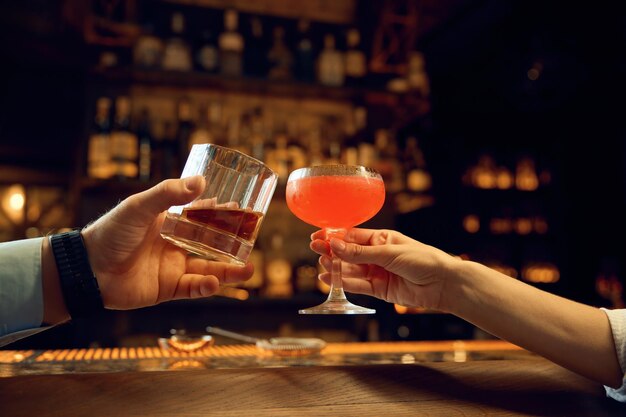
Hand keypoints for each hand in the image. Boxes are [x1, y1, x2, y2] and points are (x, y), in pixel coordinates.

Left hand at [81, 176, 253, 309]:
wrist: (88, 268)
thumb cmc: (111, 232)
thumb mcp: (139, 206)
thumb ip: (168, 194)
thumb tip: (201, 182)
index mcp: (170, 223)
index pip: (202, 216)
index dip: (221, 213)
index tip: (240, 207)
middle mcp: (175, 245)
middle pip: (211, 244)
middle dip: (232, 243)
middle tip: (252, 238)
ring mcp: (173, 267)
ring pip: (209, 269)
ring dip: (229, 271)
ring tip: (249, 269)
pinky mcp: (168, 288)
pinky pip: (192, 289)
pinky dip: (205, 287)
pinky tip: (215, 283)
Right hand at [310, 228, 458, 310]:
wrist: (443, 283)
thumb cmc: (423, 260)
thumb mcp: (389, 253)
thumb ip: (360, 253)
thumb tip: (335, 245)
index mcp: (381, 239)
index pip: (353, 236)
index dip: (335, 236)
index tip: (318, 236)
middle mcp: (377, 255)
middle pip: (349, 254)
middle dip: (331, 252)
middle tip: (315, 249)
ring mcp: (378, 272)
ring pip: (351, 270)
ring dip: (335, 268)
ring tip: (320, 266)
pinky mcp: (380, 289)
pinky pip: (358, 285)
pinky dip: (343, 283)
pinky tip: (330, 279)